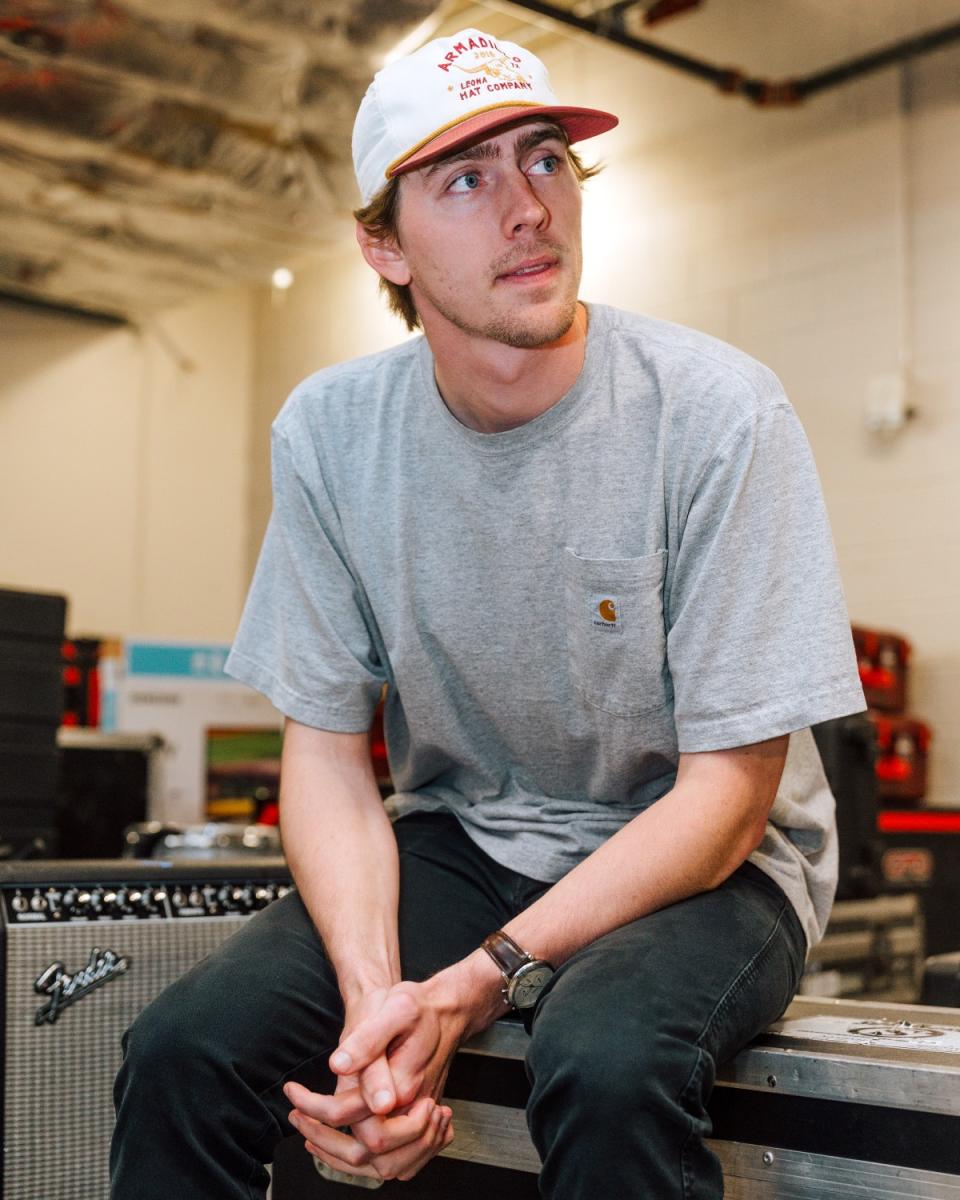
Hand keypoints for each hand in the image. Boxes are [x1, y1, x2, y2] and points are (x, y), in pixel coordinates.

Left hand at [283, 984, 459, 1181]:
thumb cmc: (420, 1009)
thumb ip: (369, 1040)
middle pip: (365, 1152)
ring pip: (380, 1165)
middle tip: (296, 1116)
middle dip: (324, 1140)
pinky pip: (391, 1159)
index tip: (292, 1092)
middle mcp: (411, 1109)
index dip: (313, 1108)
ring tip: (309, 1133)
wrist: (446, 1012)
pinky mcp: (414, 1120)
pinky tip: (338, 1143)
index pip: (348, 1115)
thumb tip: (339, 1066)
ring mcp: (415, 1118)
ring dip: (340, 1156)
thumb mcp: (396, 1008)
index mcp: (401, 1085)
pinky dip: (362, 1159)